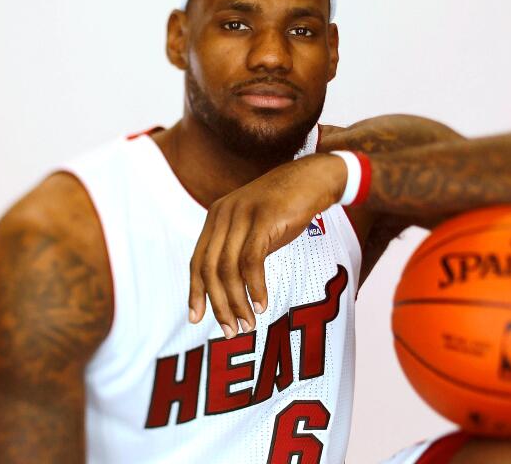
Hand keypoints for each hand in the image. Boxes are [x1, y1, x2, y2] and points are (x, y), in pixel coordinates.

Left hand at [188, 154, 345, 337]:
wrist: (314, 179)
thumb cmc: (287, 209)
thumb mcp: (256, 229)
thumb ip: (240, 252)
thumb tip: (229, 290)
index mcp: (217, 217)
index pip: (197, 260)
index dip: (196, 291)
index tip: (196, 319)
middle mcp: (224, 214)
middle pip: (210, 268)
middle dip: (218, 304)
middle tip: (230, 330)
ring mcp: (243, 214)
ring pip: (229, 268)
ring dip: (237, 301)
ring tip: (248, 323)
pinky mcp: (264, 218)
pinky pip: (252, 260)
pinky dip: (256, 286)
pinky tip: (262, 303)